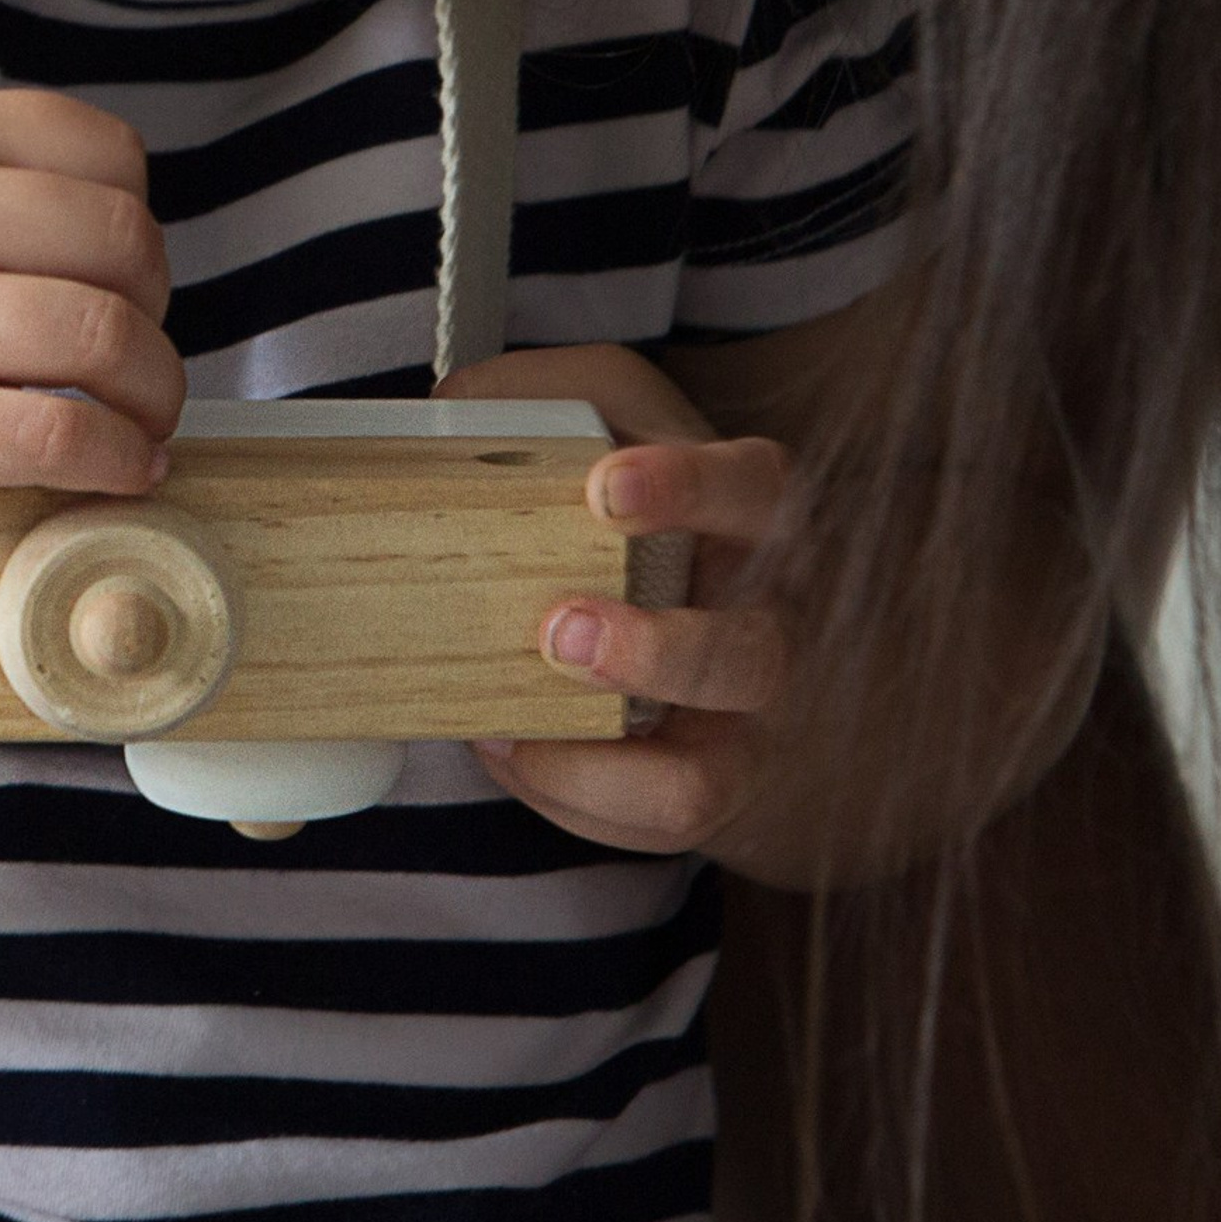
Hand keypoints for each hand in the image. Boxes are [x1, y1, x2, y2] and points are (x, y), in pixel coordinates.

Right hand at [0, 90, 179, 594]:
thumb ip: (1, 192)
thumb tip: (143, 236)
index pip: (107, 151)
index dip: (140, 224)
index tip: (118, 283)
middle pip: (121, 241)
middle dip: (155, 312)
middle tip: (134, 363)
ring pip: (104, 336)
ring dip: (154, 393)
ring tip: (142, 422)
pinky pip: (64, 434)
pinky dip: (119, 458)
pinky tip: (124, 469)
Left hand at [442, 342, 794, 865]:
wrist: (698, 611)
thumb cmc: (642, 505)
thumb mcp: (606, 419)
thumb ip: (538, 398)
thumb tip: (451, 413)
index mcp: (752, 514)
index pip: (749, 488)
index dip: (687, 489)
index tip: (605, 488)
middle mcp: (770, 625)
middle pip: (751, 656)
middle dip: (657, 655)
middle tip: (562, 630)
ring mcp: (744, 726)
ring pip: (704, 779)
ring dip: (601, 768)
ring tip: (511, 726)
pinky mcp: (703, 792)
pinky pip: (641, 823)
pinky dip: (567, 795)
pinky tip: (508, 746)